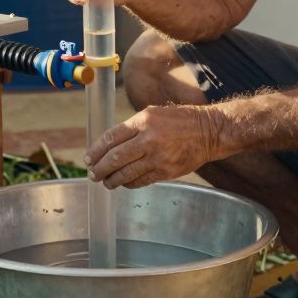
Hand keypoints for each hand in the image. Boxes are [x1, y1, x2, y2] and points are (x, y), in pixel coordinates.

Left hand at [85, 105, 219, 188]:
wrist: (209, 131)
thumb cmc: (179, 120)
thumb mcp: (153, 113)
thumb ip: (131, 127)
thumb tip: (110, 144)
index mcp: (142, 121)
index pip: (111, 138)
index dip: (96, 150)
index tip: (88, 158)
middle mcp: (148, 139)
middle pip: (115, 158)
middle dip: (100, 168)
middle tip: (93, 174)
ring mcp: (158, 157)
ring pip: (126, 173)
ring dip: (112, 180)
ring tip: (105, 182)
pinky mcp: (166, 171)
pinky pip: (141, 181)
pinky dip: (129, 183)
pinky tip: (124, 183)